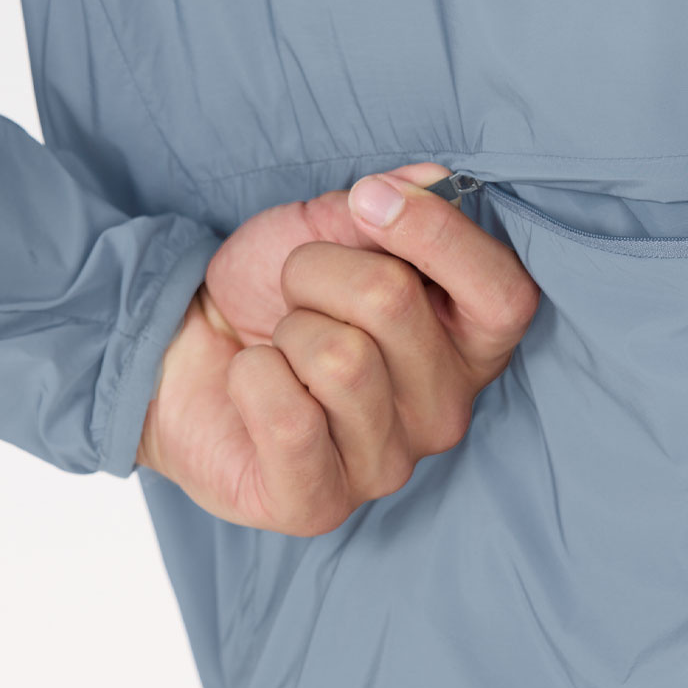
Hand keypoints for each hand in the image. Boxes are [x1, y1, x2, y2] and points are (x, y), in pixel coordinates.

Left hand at [135, 162, 540, 534]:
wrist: (183, 348)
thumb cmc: (274, 290)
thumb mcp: (329, 226)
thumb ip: (387, 203)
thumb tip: (430, 180)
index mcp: (470, 343)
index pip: (505, 293)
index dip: (439, 234)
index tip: (368, 198)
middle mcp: (447, 412)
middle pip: (394, 303)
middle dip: (318, 270)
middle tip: (297, 289)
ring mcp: (389, 467)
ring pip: (338, 360)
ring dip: (285, 329)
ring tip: (279, 345)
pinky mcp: (319, 506)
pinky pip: (289, 420)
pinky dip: (252, 378)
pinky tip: (253, 386)